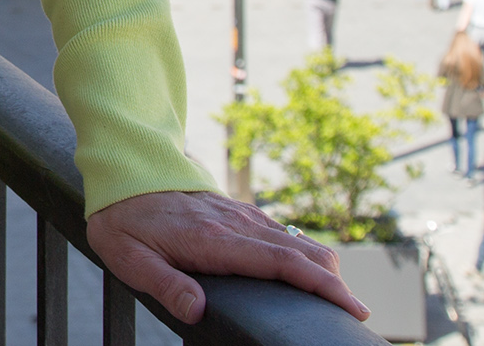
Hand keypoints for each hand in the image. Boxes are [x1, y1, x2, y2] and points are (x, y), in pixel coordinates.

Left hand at [86, 190, 368, 325]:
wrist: (125, 169)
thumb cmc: (124, 218)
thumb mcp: (130, 257)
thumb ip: (164, 285)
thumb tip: (196, 311)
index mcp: (215, 240)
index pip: (282, 264)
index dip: (322, 286)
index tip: (353, 308)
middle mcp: (237, 225)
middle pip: (303, 253)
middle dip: (336, 284)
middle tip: (359, 315)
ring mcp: (242, 217)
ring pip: (298, 241)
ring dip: (325, 269)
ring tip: (343, 301)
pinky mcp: (240, 214)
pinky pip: (283, 235)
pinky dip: (307, 255)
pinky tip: (313, 275)